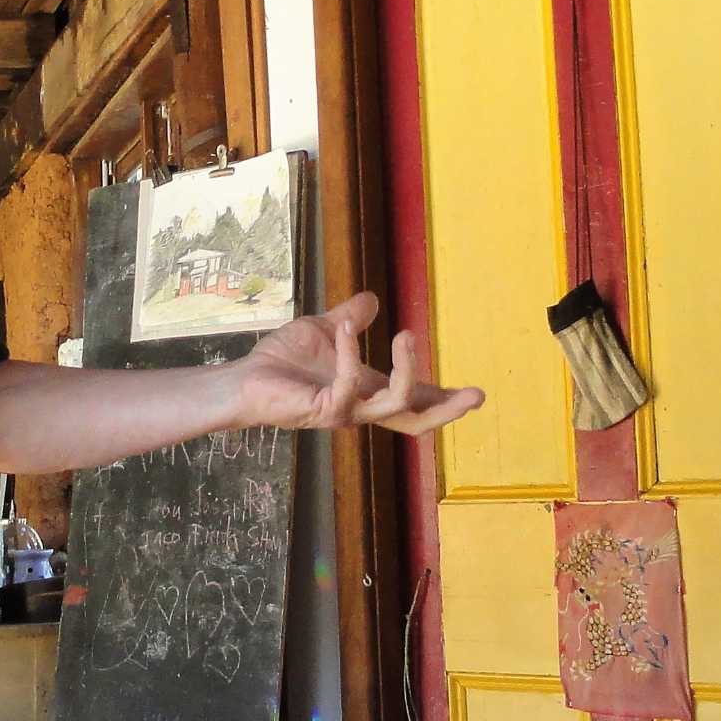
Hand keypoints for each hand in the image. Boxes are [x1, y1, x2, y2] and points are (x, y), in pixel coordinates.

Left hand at [231, 293, 483, 436]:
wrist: (244, 378)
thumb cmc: (282, 362)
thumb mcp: (325, 331)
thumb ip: (352, 319)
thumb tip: (373, 300)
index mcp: (368, 391)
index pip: (415, 401)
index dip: (444, 400)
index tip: (477, 394)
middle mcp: (362, 408)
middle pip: (417, 421)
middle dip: (448, 409)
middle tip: (476, 395)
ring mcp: (345, 413)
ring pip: (394, 404)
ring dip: (407, 370)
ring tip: (406, 334)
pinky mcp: (323, 410)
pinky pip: (349, 384)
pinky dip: (351, 352)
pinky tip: (345, 327)